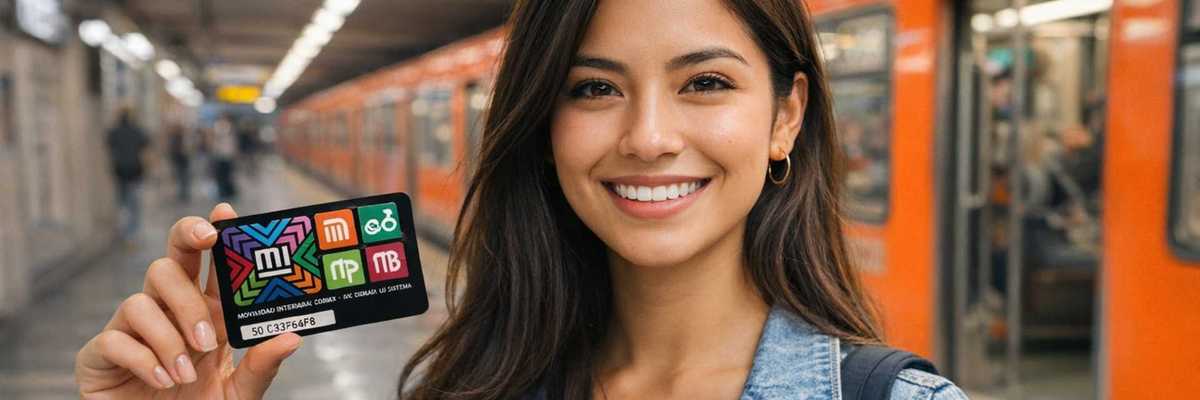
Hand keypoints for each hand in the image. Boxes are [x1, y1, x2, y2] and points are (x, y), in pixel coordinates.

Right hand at [75, 203, 301, 398]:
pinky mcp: (101, 356)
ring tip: (190, 370)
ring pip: (142, 297)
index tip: (226, 213)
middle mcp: (167, 315)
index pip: (207, 266)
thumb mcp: (239, 393)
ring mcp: (131, 332)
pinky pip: (113, 338)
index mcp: (204, 315)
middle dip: (186, 240)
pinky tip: (164, 380)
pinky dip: (145, 359)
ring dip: (172, 332)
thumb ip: (261, 367)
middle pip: (168, 260)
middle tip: (208, 240)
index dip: (214, 234)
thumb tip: (291, 337)